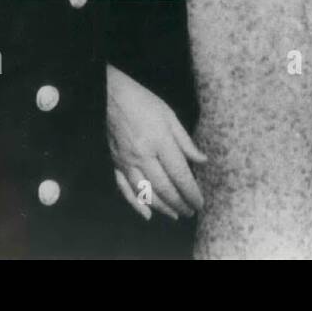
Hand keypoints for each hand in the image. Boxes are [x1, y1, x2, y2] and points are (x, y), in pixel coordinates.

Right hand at [106, 64, 205, 220]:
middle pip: (164, 187)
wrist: (110, 95)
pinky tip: (147, 214)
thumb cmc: (142, 102)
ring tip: (175, 215)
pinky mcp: (115, 163)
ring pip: (146, 192)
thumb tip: (201, 160)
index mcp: (159, 141)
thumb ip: (185, 141)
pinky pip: (125, 189)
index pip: (180, 174)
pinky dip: (136, 204)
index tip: (200, 202)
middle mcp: (142, 155)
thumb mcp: (169, 116)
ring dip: (162, 207)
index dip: (191, 192)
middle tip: (191, 212)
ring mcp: (127, 161)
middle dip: (180, 203)